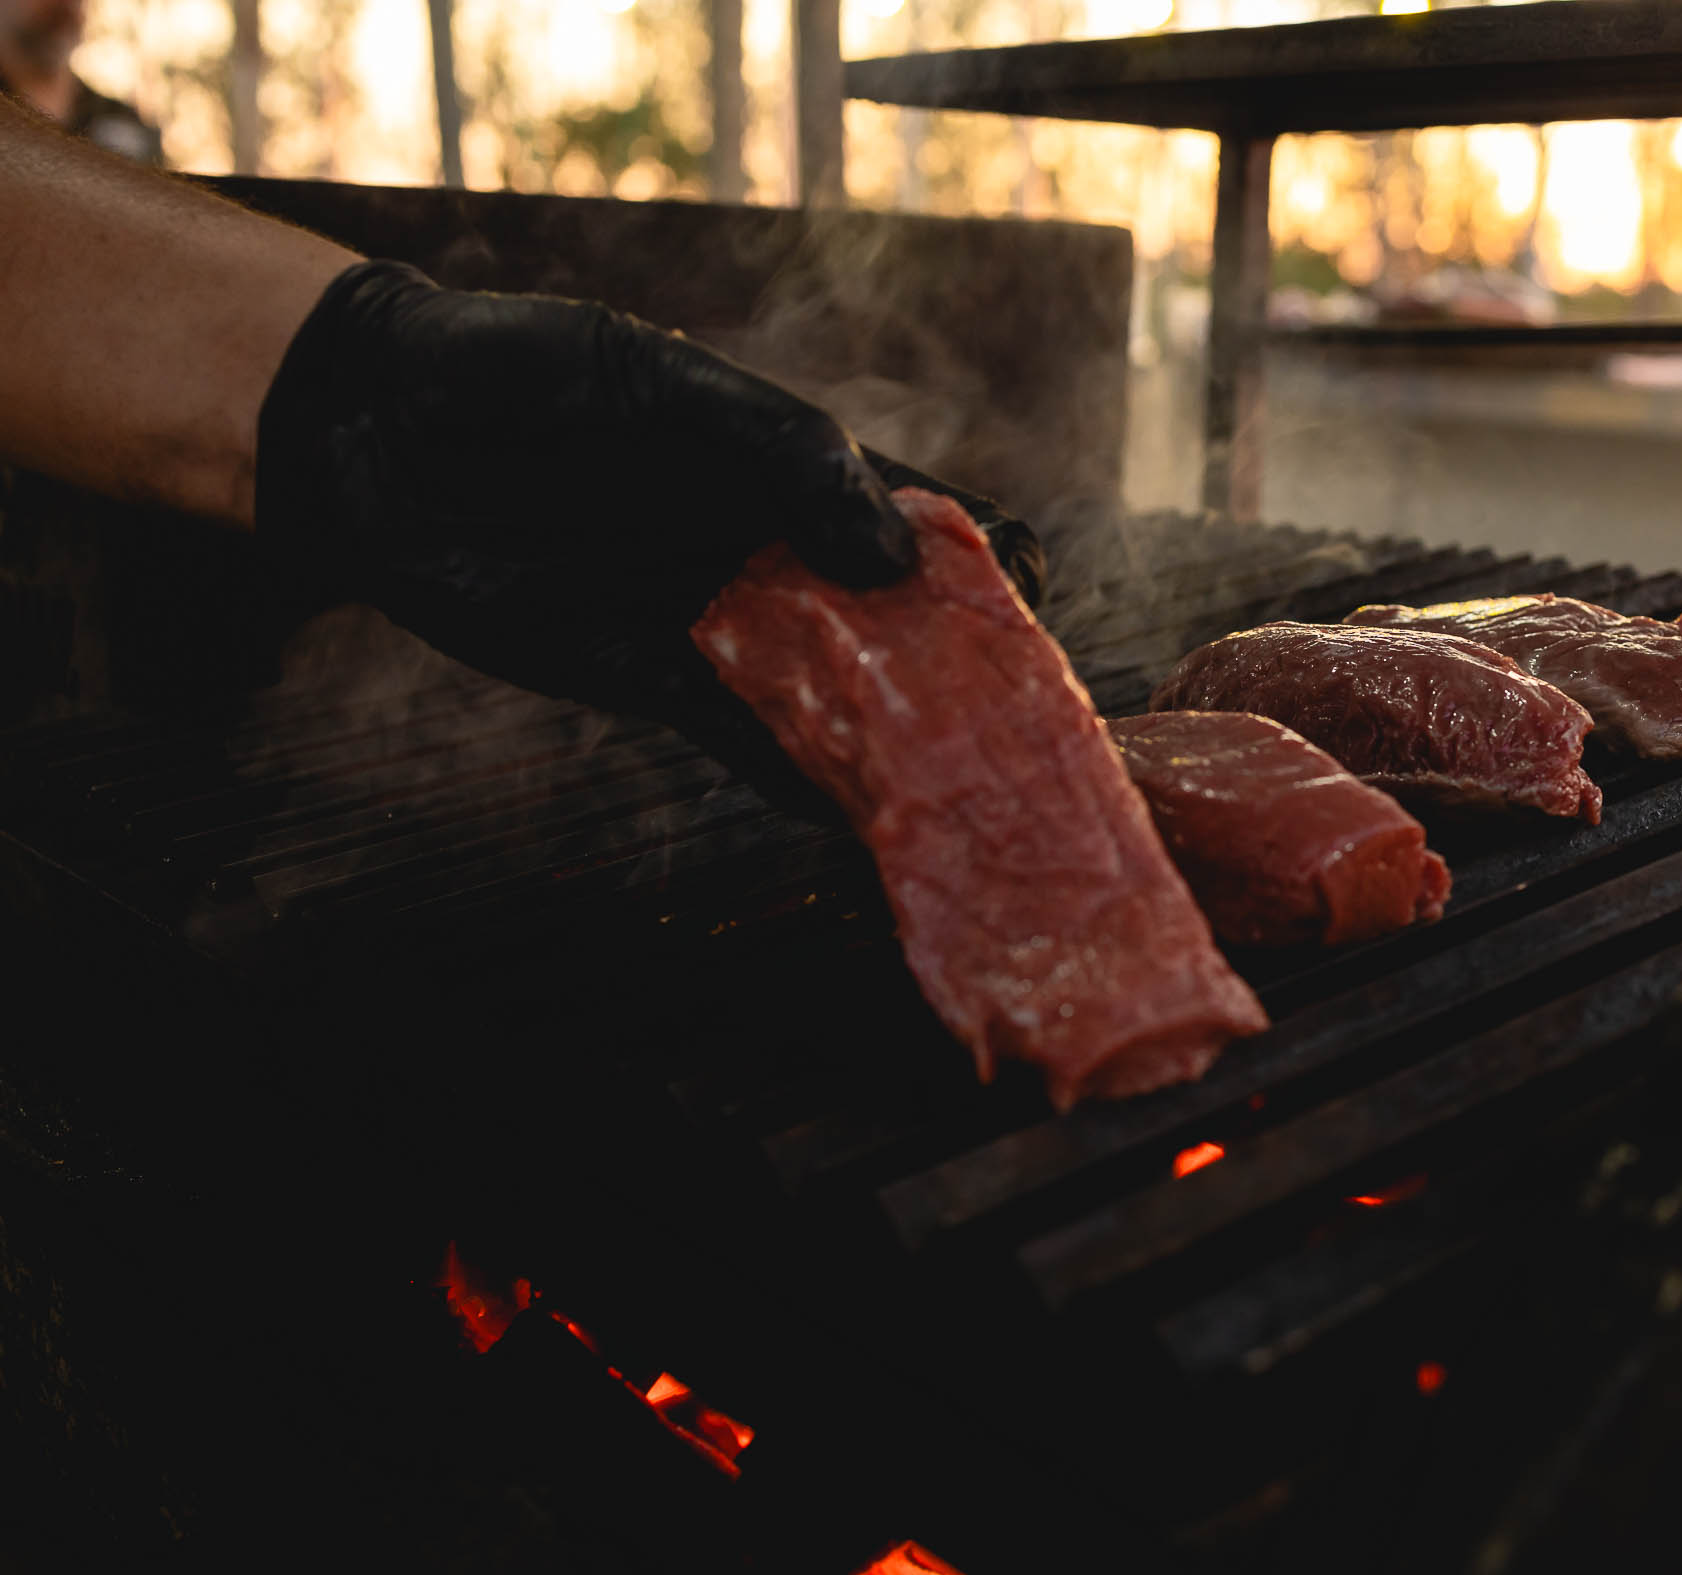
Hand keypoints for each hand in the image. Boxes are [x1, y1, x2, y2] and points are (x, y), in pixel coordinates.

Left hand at [252, 260, 947, 807]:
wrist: (371, 429)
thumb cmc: (520, 370)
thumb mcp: (663, 384)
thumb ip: (784, 454)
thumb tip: (893, 556)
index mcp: (788, 466)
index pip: (918, 519)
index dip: (981, 560)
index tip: (1023, 601)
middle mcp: (770, 550)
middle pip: (894, 621)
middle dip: (954, 670)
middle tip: (1010, 725)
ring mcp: (716, 621)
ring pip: (830, 689)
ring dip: (891, 737)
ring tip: (957, 788)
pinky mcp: (647, 679)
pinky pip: (741, 737)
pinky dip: (797, 775)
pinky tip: (854, 811)